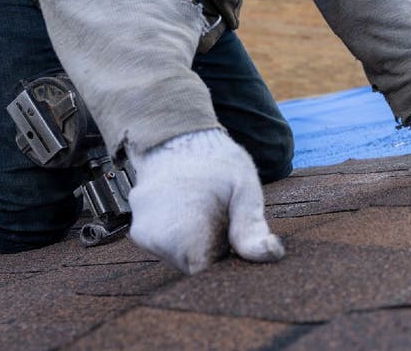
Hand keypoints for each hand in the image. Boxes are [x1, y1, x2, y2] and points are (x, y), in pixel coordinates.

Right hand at [127, 129, 283, 273]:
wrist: (177, 136)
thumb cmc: (215, 160)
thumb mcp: (244, 188)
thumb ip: (252, 226)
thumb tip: (270, 254)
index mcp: (183, 231)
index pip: (207, 274)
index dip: (228, 264)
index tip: (238, 244)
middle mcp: (155, 238)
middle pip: (194, 268)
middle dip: (214, 253)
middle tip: (225, 221)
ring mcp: (143, 235)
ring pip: (181, 258)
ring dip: (199, 245)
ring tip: (208, 212)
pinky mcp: (140, 231)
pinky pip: (169, 246)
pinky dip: (185, 237)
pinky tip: (193, 212)